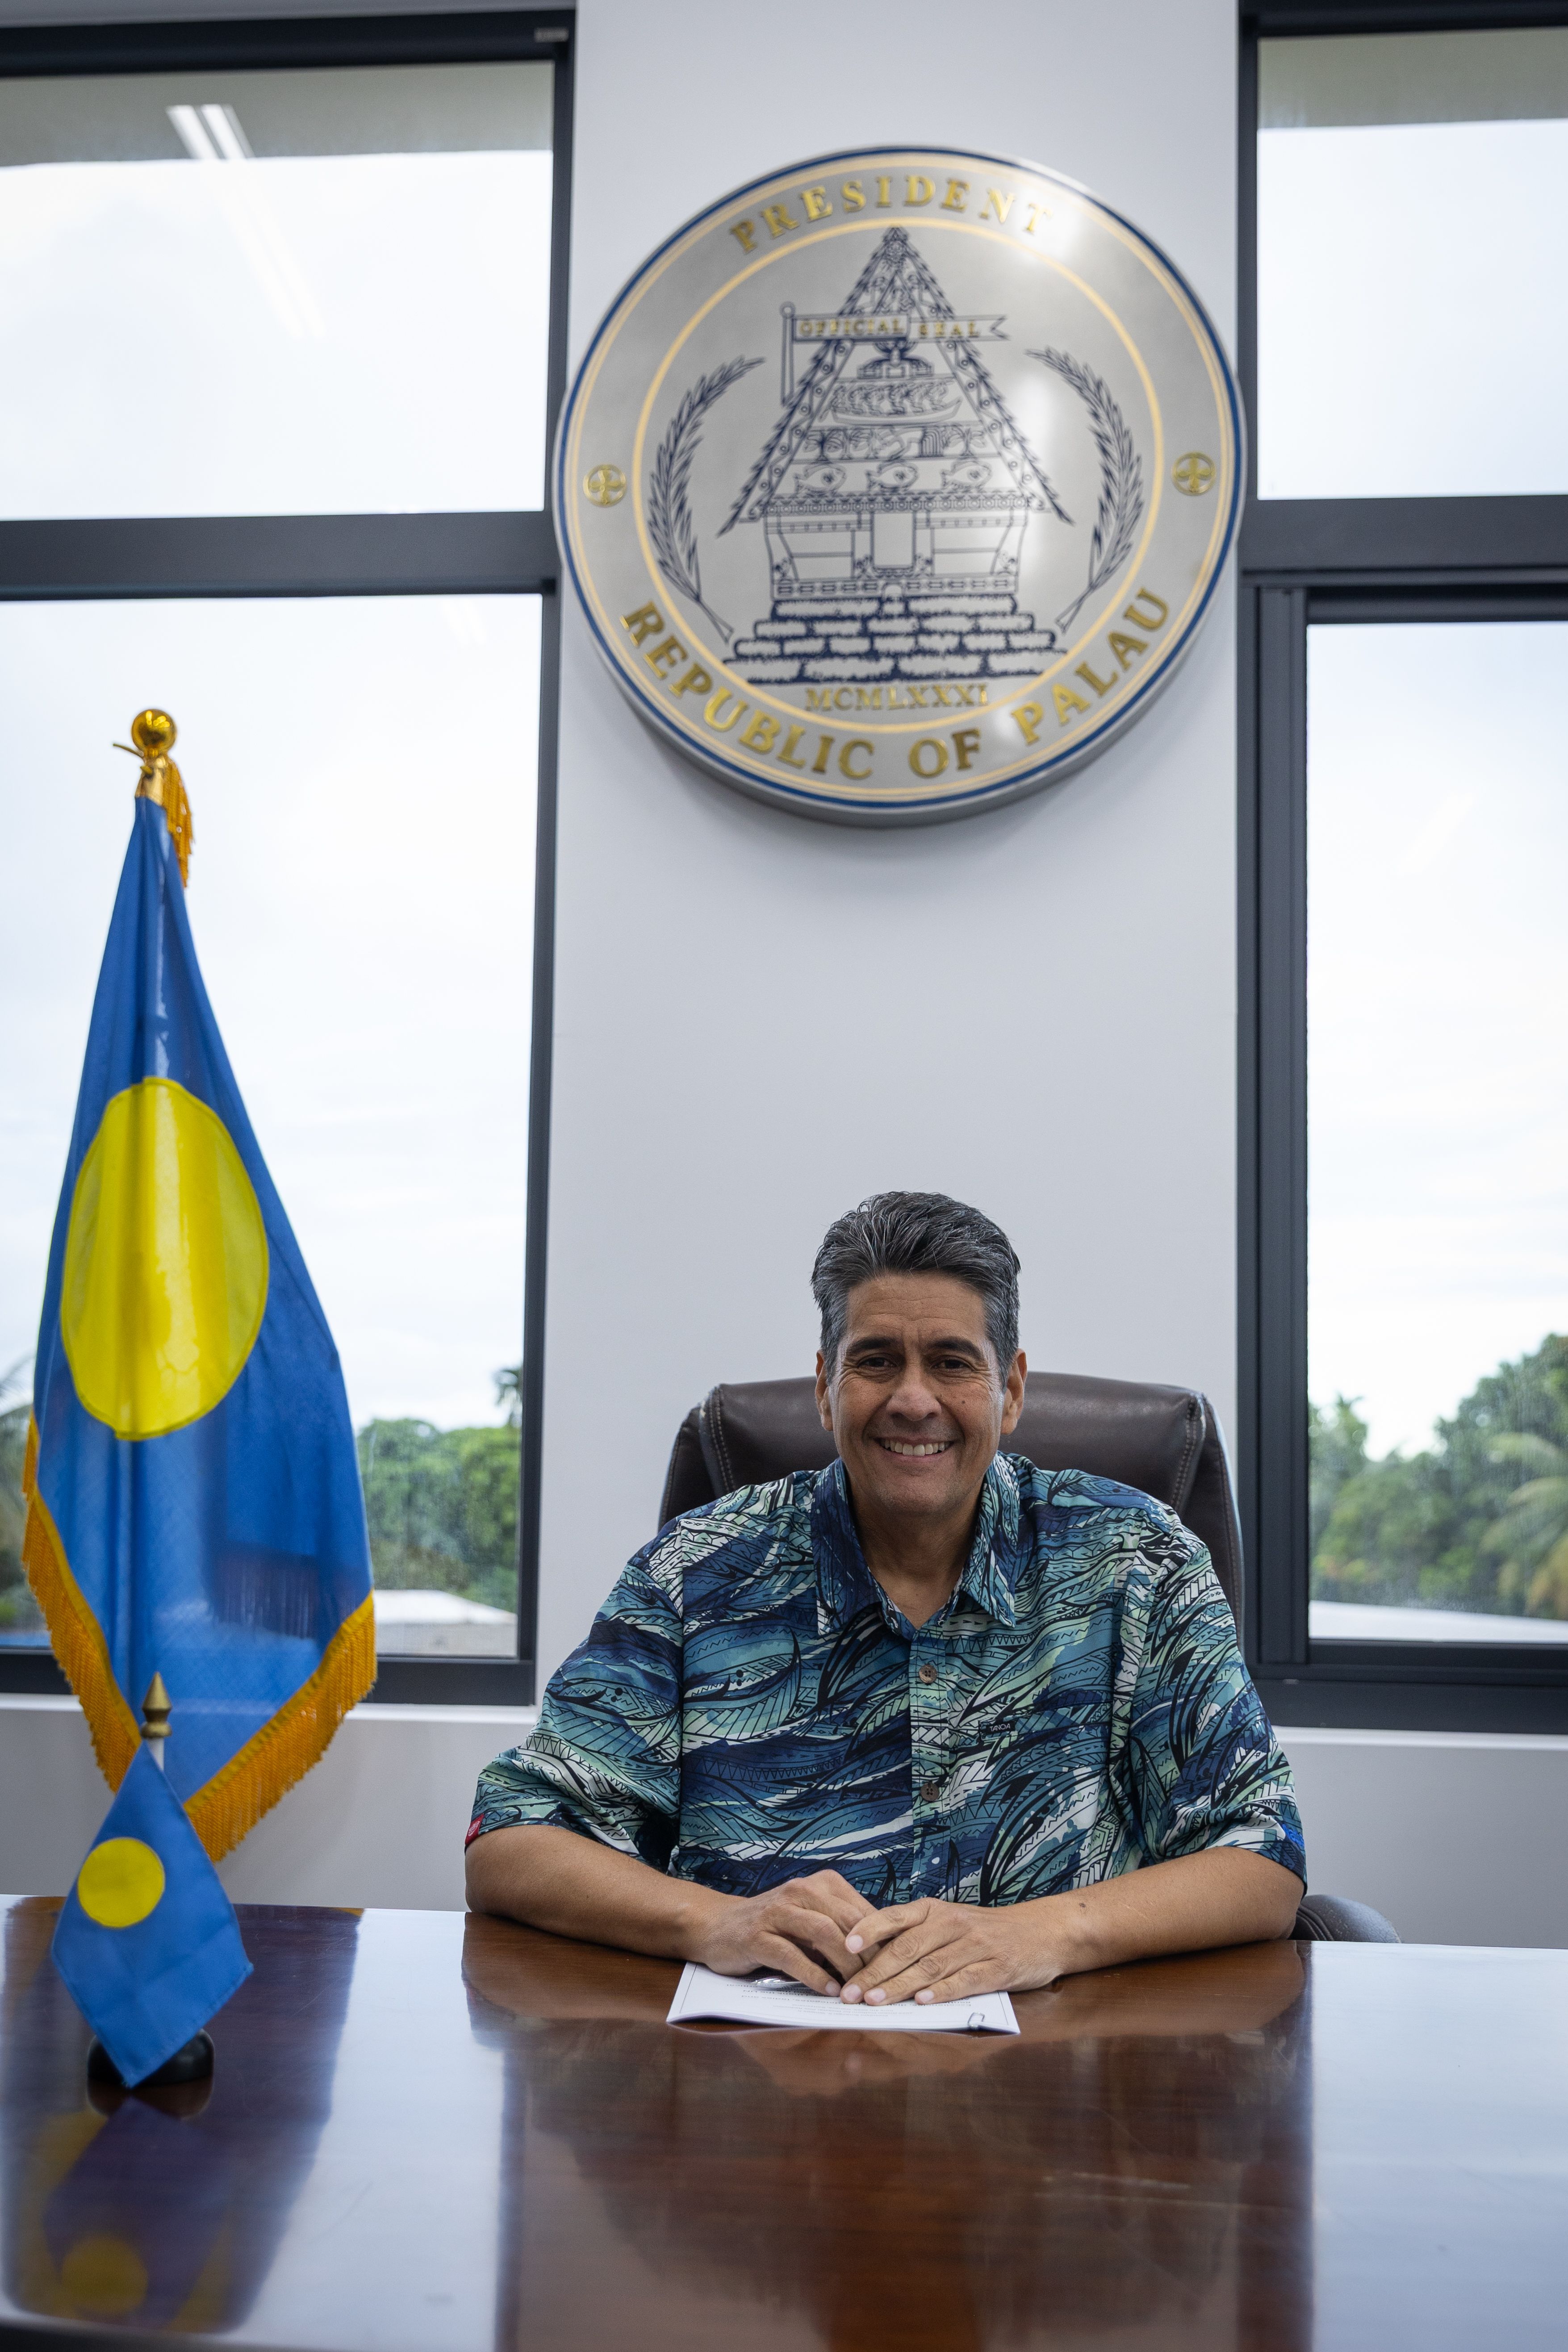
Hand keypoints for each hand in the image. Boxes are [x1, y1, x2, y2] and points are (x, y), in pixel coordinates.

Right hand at [690, 1870, 875, 1995]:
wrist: (719, 1926)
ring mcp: (777, 1912)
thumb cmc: (776, 1926)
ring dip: (845, 1964)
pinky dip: (814, 1975)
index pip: (862, 1910)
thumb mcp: (813, 1919)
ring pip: (822, 1934)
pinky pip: (792, 1955)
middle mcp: (800, 1890)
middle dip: (868, 1953)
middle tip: (882, 1982)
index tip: (896, 1965)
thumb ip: (842, 1929)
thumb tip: (884, 1953)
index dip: (881, 1939)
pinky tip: (830, 1991)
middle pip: (847, 1920)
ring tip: (858, 1989)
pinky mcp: (758, 1936)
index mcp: (821, 1883)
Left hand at [838, 1896, 1062, 2006]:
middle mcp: (953, 1923)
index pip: (896, 1916)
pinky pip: (965, 1980)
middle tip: (849, 1993)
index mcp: (936, 1910)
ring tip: (874, 2001)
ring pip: (930, 1966)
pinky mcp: (997, 1968)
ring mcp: (976, 1945)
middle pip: (907, 1947)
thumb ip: (915, 1935)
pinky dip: (942, 1992)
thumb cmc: (985, 1931)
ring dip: (899, 1985)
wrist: (1041, 1931)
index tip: (844, 1945)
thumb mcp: (948, 1922)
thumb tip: (867, 1956)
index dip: (869, 1929)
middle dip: (874, 1971)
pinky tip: (923, 2003)